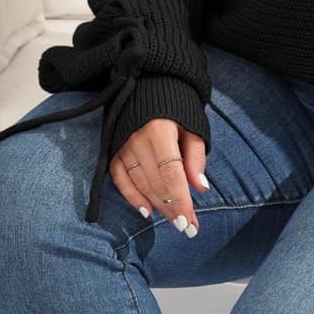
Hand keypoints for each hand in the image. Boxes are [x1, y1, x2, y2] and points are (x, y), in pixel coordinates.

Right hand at [109, 119, 208, 236]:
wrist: (148, 86)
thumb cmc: (177, 108)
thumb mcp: (192, 127)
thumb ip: (195, 157)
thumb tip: (200, 187)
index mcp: (160, 132)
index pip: (171, 173)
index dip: (180, 199)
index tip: (188, 221)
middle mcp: (137, 141)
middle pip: (156, 183)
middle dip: (173, 208)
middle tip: (187, 227)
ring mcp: (123, 146)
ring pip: (140, 184)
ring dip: (157, 205)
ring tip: (173, 220)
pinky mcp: (113, 151)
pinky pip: (120, 180)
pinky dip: (132, 197)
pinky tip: (146, 211)